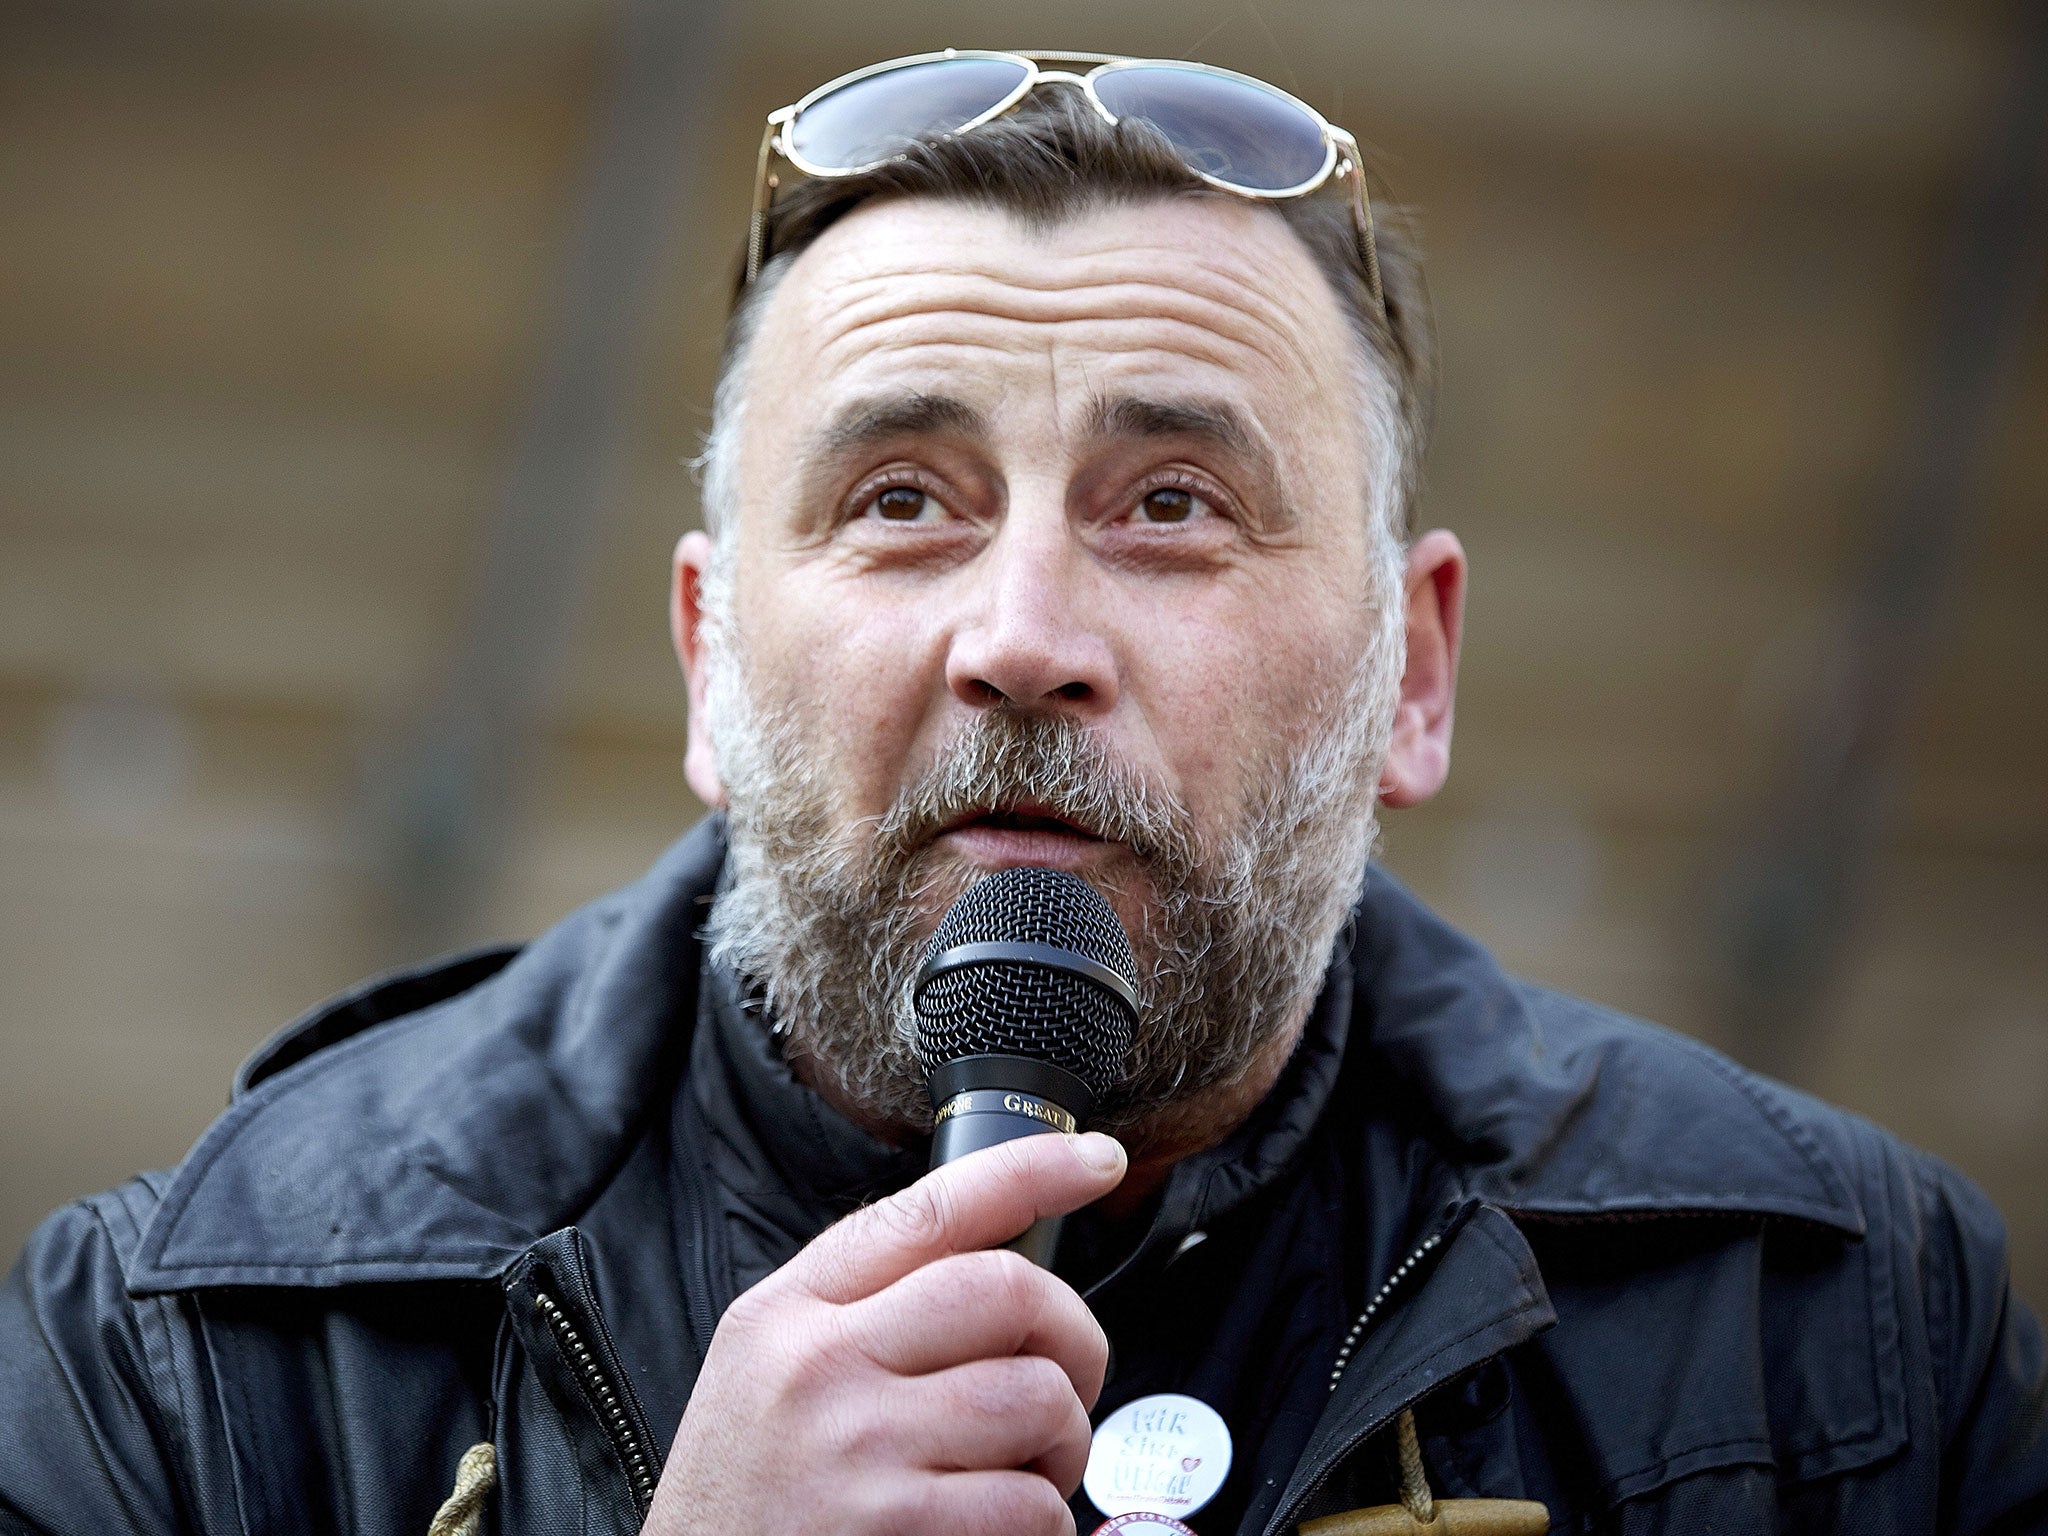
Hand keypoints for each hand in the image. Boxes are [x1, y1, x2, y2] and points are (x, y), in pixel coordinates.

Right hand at [643, 1131, 1127, 1535]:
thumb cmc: (744, 1501)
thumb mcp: (766, 1373)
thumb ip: (863, 1311)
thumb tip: (997, 1275)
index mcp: (790, 1313)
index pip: (930, 1211)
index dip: (1032, 1170)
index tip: (1096, 1159)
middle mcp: (820, 1367)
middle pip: (1006, 1290)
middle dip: (1072, 1333)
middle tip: (1070, 1379)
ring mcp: (859, 1451)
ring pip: (1035, 1398)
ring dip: (1064, 1441)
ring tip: (1028, 1470)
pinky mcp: (898, 1531)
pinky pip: (1030, 1505)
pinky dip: (1046, 1523)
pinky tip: (1003, 1530)